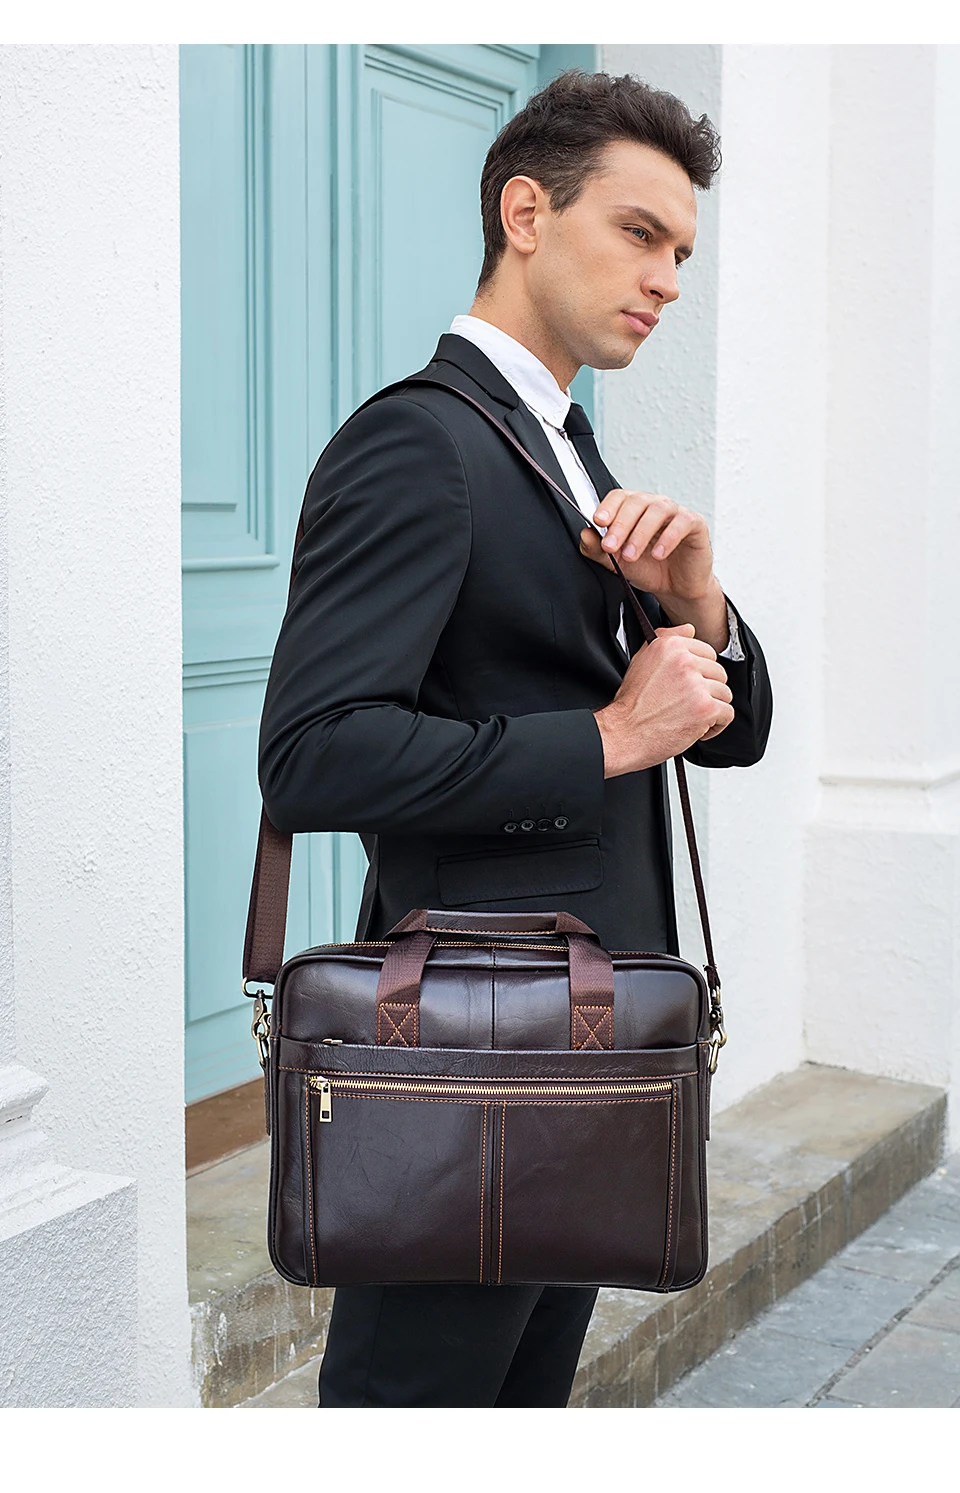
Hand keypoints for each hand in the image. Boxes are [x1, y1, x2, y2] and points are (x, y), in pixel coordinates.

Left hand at [579, 488, 714, 600]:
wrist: (677, 588)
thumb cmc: (650, 569)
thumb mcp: (618, 564)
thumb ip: (598, 551)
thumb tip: (584, 535)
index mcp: (634, 510)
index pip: (619, 497)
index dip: (608, 507)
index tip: (598, 522)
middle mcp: (654, 506)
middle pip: (636, 502)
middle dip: (620, 524)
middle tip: (611, 546)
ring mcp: (676, 513)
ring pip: (658, 510)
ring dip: (641, 533)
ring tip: (631, 554)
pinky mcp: (695, 524)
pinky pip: (682, 523)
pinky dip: (668, 538)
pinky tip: (658, 554)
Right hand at [592, 623, 733, 777]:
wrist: (625, 733)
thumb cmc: (632, 703)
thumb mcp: (642, 660)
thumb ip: (667, 639)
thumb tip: (689, 629)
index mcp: (671, 647)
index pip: (707, 653)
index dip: (699, 673)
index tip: (688, 684)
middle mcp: (685, 662)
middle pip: (719, 673)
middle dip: (707, 690)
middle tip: (687, 702)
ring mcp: (697, 685)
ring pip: (725, 693)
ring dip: (711, 708)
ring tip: (690, 715)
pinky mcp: (706, 708)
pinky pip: (727, 714)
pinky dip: (715, 725)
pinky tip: (698, 727)